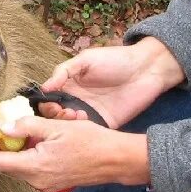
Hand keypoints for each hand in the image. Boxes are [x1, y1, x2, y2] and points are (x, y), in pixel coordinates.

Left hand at [0, 115, 149, 191]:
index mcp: (34, 166)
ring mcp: (46, 184)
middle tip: (20, 126)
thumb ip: (27, 126)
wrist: (116, 159)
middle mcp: (37, 180)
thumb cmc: (91, 141)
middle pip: (7, 165)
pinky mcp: (55, 183)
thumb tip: (4, 127)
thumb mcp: (57, 126)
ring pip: (21, 166)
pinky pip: (35, 170)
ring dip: (24, 148)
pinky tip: (50, 142)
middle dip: (9, 144)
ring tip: (40, 132)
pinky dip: (36, 155)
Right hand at [38, 37, 184, 128]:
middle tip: (65, 112)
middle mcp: (77, 101)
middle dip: (56, 117)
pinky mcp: (104, 123)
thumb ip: (63, 71)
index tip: (51, 105)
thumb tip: (44, 88)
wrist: (146, 69)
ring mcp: (91, 113)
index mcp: (70, 85)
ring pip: (71, 127)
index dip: (47, 104)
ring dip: (68, 124)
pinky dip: (83, 130)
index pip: (50, 100)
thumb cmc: (115, 59)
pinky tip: (86, 120)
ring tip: (76, 116)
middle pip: (57, 117)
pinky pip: (88, 132)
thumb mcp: (86, 59)